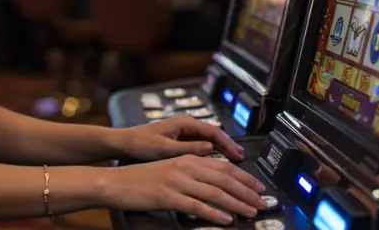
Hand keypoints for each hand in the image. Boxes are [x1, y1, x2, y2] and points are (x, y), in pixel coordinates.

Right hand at [100, 154, 266, 224]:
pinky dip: (214, 213)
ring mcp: (176, 181)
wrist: (116, 182)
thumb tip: (215, 183)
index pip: (222, 166)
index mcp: (186, 158)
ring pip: (214, 192)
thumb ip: (191, 171)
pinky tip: (226, 219)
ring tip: (250, 213)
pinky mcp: (168, 196)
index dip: (244, 177)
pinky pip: (196, 206)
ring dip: (236, 204)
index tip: (258, 187)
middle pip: (223, 178)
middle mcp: (184, 166)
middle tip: (262, 203)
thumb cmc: (142, 178)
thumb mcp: (169, 168)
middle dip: (246, 191)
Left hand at [109, 114, 245, 161]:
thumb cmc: (141, 144)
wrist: (125, 143)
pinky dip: (211, 151)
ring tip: (234, 160)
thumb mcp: (165, 148)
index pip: (213, 132)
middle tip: (241, 159)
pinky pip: (201, 144)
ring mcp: (184, 131)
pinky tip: (217, 161)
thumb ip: (188, 148)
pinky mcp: (180, 139)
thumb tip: (210, 149)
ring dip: (221, 149)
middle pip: (214, 134)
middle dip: (228, 146)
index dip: (227, 144)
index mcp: (184, 122)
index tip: (238, 155)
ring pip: (209, 139)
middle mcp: (186, 124)